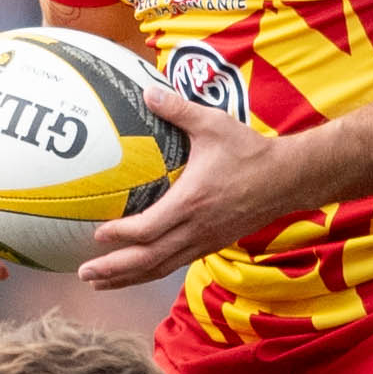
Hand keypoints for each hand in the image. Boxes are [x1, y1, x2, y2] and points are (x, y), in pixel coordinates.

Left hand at [74, 88, 294, 289]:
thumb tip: (147, 90)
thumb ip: (178, 109)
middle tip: (84, 275)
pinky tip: (135, 272)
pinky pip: (175, 263)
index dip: (120, 236)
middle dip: (114, 270)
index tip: (96, 235)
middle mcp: (196, 229)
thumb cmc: (250, 151)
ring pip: (161, 267)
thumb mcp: (214, 124)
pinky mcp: (213, 244)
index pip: (148, 229)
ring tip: (99, 283)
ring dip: (128, 278)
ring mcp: (205, 241)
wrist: (289, 178)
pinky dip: (151, 271)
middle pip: (149, 260)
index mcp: (192, 202)